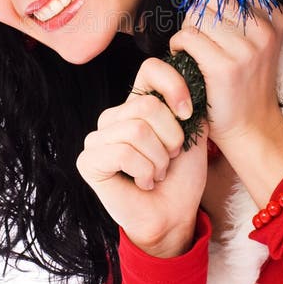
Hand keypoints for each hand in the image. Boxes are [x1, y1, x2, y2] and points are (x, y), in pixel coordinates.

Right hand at [76, 57, 207, 257]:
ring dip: (158, 159)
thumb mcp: (194, 132)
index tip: (188, 114)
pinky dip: (143, 171)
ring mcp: (98, 138)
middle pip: (148, 106)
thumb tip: (189, 81)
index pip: (151, 69)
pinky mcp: (88, 160)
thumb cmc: (182, 176)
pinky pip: (122, 152)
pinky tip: (143, 182)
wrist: (174, 214)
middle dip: (171, 138)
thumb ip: (190, 102)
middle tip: (170, 158)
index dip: (175, 87)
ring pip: (136, 130)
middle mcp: (114, 116)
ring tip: (157, 172)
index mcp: (138, 104)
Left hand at [169, 0, 282, 206]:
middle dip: (198, 14)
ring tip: (193, 49)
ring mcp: (246, 48)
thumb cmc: (245, 81)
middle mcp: (264, 29)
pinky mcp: (224, 66)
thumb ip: (239, 10)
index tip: (208, 9)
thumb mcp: (255, 41)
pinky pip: (187, 37)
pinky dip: (178, 45)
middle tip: (200, 38)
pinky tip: (184, 57)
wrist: (251, 127)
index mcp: (275, 17)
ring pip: (197, 16)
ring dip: (187, 30)